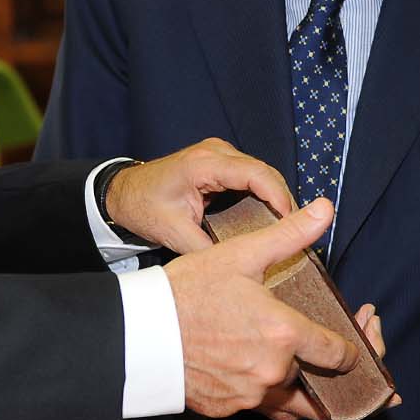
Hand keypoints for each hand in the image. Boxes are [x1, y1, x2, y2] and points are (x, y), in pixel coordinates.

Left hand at [105, 137, 292, 252]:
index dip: (279, 197)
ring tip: (286, 227)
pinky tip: (269, 217)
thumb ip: (205, 250)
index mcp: (203, 164)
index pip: (255, 174)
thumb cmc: (144, 206)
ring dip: (275, 197)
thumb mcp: (173, 233)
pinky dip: (263, 195)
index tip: (292, 221)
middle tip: (295, 231)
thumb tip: (235, 267)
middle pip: (264, 172)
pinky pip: (251, 176)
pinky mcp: (220, 162)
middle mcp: (215, 152)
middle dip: (282, 200)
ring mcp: (218, 154)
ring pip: (261, 173)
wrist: (124, 193)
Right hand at [165, 199, 376, 419]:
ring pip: (290, 401)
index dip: (354, 348)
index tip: (355, 341)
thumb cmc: (186, 291)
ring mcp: (249, 395)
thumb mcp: (240, 255)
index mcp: (283, 334)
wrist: (138, 333)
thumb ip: (289, 236)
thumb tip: (325, 210)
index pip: (339, 355)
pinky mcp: (226, 408)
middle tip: (333, 354)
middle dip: (329, 370)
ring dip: (299, 386)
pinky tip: (258, 370)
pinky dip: (264, 393)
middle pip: (318, 382)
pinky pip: (258, 407)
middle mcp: (271, 372)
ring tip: (299, 364)